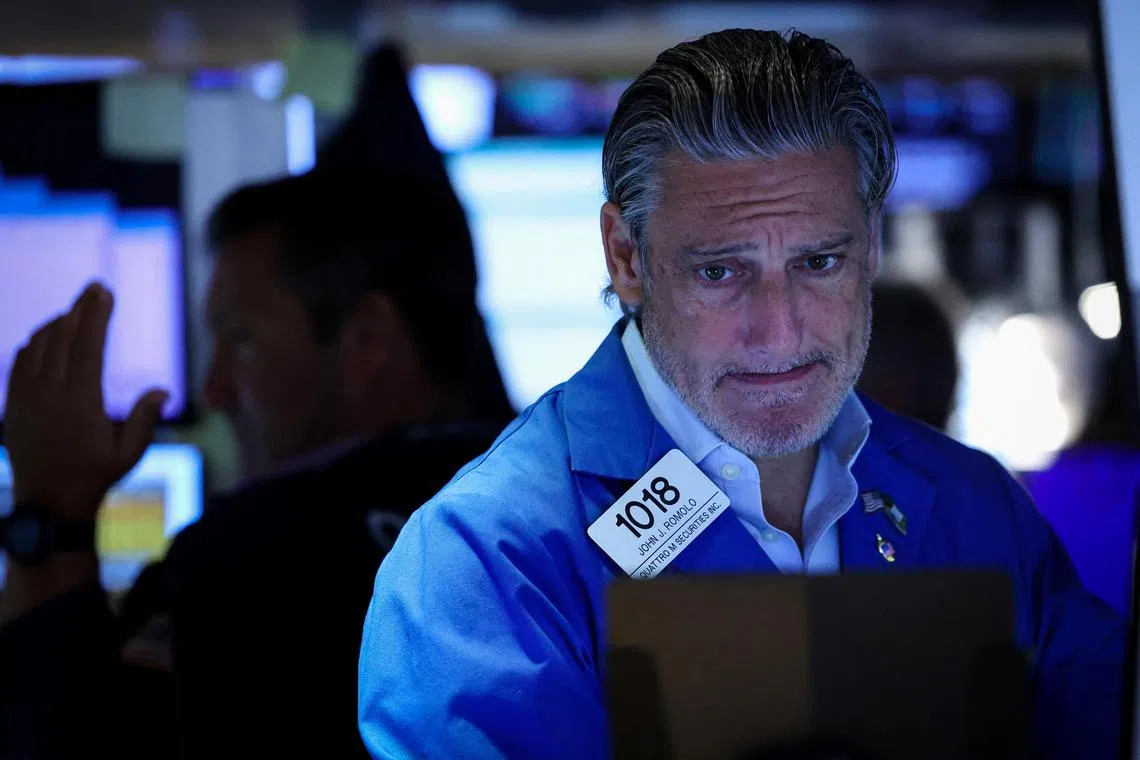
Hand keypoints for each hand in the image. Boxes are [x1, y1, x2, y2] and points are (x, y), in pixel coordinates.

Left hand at [4, 282, 168, 519]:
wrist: (49, 503)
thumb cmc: (96, 477)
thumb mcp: (130, 453)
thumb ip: (145, 419)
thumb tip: (162, 390)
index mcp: (80, 403)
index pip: (88, 347)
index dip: (97, 316)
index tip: (105, 292)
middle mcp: (50, 395)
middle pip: (63, 338)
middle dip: (80, 308)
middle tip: (94, 286)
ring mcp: (27, 399)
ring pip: (39, 346)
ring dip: (57, 323)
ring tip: (76, 310)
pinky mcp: (14, 405)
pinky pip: (20, 362)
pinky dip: (34, 342)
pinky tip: (47, 335)